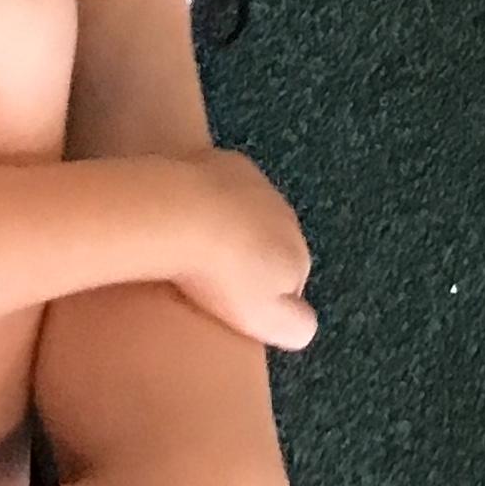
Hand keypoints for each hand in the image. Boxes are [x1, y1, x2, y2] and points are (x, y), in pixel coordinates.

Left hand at [165, 153, 317, 349]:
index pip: (292, 281)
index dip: (263, 297)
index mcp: (298, 252)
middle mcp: (284, 213)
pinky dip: (206, 199)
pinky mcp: (218, 159)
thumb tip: (304, 325)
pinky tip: (182, 216)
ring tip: (193, 250)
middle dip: (247, 258)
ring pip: (245, 212)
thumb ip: (297, 325)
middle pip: (270, 242)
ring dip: (228, 227)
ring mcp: (252, 181)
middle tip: (211, 282)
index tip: (234, 307)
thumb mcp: (267, 318)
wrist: (180, 214)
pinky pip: (217, 184)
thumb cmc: (223, 274)